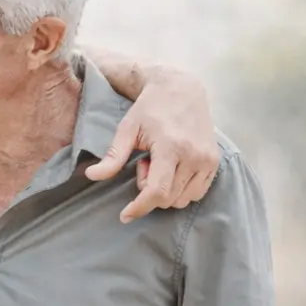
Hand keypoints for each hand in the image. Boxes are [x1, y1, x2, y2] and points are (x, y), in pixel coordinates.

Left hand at [85, 64, 219, 222]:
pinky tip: (171, 168)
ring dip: (165, 191)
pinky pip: (196, 193)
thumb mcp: (126, 129)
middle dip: (149, 191)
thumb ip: (112, 156)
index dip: (140, 207)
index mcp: (171, 147)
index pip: (157, 191)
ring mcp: (208, 160)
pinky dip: (180, 190)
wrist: (181, 90)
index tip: (125, 215)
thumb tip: (90, 176)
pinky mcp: (215, 162)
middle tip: (143, 164)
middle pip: (168, 199)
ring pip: (183, 200)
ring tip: (158, 164)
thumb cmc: (150, 109)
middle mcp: (194, 156)